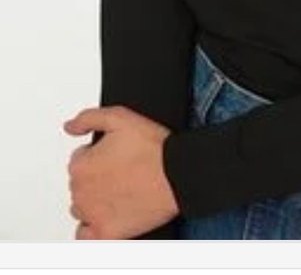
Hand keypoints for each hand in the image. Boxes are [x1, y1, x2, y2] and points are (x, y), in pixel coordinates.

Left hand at [63, 105, 178, 238]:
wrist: (178, 174)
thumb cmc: (152, 148)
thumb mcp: (120, 117)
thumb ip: (88, 118)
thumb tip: (70, 127)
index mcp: (81, 166)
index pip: (79, 158)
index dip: (99, 153)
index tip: (115, 154)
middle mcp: (81, 192)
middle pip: (80, 183)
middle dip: (96, 175)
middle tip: (121, 170)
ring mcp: (92, 215)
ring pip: (81, 207)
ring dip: (94, 199)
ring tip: (119, 190)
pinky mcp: (106, 233)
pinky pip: (85, 235)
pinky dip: (92, 227)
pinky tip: (107, 215)